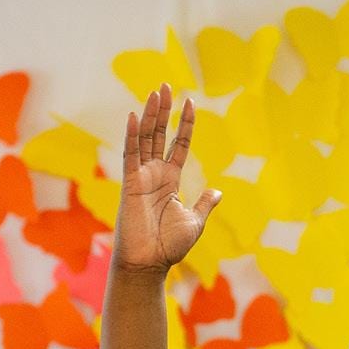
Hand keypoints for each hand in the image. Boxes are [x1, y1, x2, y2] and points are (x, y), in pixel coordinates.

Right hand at [111, 86, 220, 271]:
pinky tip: (135, 115)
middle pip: (159, 134)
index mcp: (170, 180)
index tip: (190, 102)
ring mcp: (141, 177)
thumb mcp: (195, 221)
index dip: (184, 124)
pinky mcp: (130, 184)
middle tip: (166, 85)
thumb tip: (218, 192)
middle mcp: (154, 174)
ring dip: (150, 115)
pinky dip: (132, 135)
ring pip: (145, 139)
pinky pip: (131, 155)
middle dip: (164, 111)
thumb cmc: (169, 246)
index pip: (178, 144)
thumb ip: (204, 203)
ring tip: (156, 91)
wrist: (149, 263)